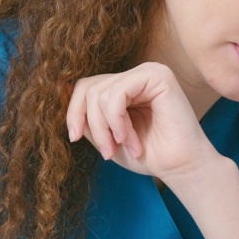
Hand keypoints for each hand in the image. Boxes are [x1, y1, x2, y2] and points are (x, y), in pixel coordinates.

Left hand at [65, 62, 222, 185]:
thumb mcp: (106, 136)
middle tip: (107, 152)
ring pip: (100, 93)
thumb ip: (87, 116)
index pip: (85, 87)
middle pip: (89, 88)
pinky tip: (130, 139)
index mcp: (125, 85)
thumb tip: (58, 91)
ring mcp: (148, 71)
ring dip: (106, 128)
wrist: (180, 167)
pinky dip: (117, 121)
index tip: (75, 138)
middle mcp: (136, 74)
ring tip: (123, 148)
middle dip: (92, 125)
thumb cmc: (149, 155)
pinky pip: (117, 93)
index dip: (74, 112)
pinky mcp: (158, 75)